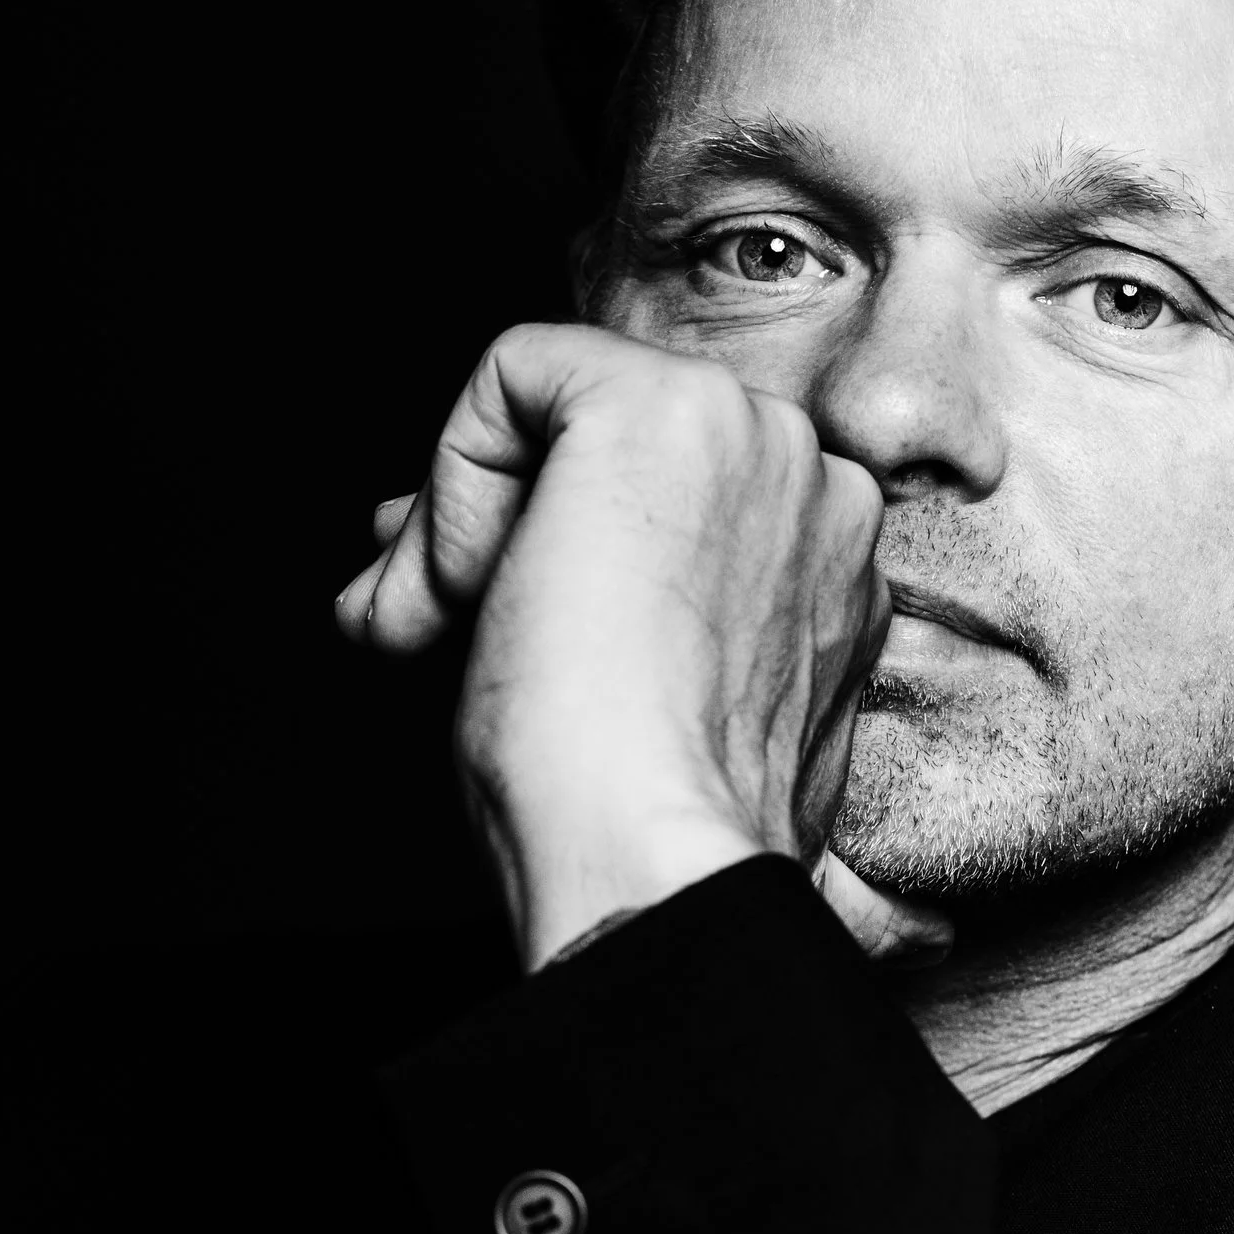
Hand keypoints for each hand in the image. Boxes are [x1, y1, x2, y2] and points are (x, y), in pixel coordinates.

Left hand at [336, 323, 889, 966]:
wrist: (647, 859)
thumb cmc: (631, 825)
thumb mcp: (627, 695)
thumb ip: (578, 601)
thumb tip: (406, 538)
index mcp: (827, 569)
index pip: (669, 498)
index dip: (545, 543)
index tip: (477, 630)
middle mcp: (815, 489)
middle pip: (612, 443)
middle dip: (496, 526)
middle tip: (429, 627)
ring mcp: (753, 438)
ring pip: (562, 408)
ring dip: (470, 524)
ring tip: (438, 634)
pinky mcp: (661, 408)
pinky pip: (513, 374)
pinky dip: (455, 477)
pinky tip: (460, 591)